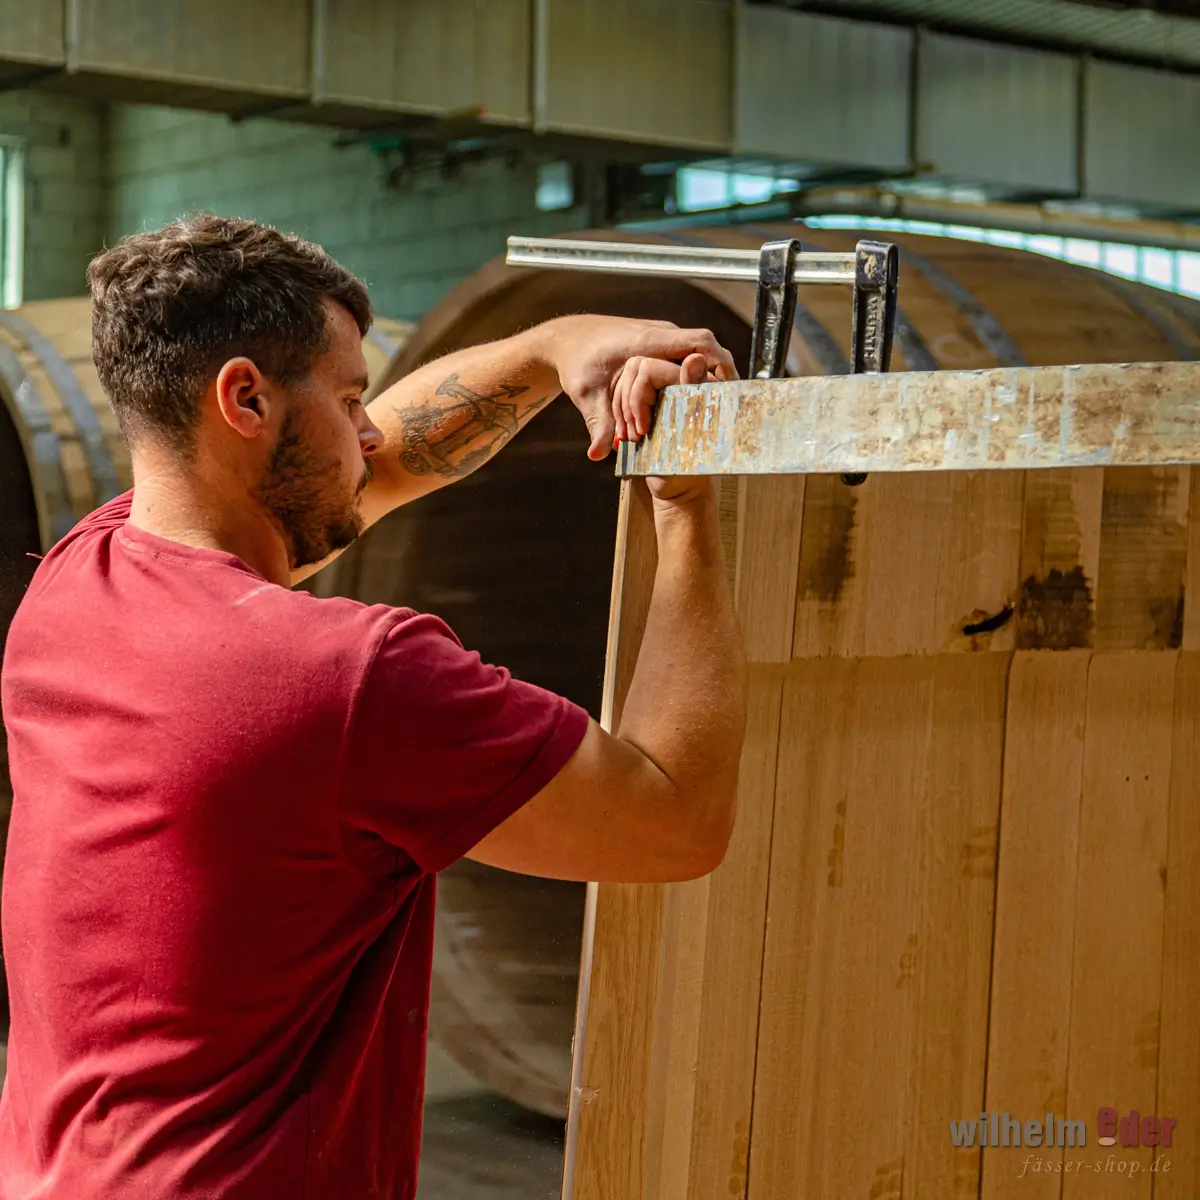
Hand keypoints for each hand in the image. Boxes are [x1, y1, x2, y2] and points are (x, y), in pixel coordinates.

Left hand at [543, 315, 737, 460]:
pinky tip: (698, 395)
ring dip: (708, 372)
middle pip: (704, 346)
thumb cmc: (578, 362)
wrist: (569, 339)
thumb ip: (598, 424)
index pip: (696, 342)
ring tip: (720, 401)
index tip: (729, 385)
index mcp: (646, 342)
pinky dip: (695, 371)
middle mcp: (659, 335)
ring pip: (697, 350)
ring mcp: (662, 337)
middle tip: (731, 400)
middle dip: (720, 371)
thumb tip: (598, 455)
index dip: (717, 362)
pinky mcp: (660, 344)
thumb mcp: (586, 395)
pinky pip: (686, 354)